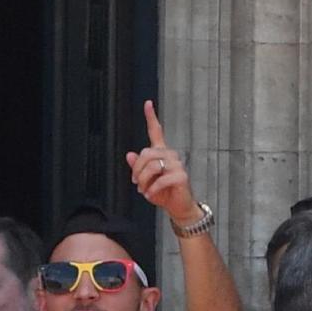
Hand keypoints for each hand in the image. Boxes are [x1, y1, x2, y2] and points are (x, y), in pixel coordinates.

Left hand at [125, 100, 197, 222]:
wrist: (178, 207)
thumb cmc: (163, 192)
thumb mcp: (145, 180)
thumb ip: (138, 168)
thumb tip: (130, 155)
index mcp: (161, 153)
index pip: (156, 132)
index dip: (151, 117)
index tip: (147, 103)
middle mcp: (170, 155)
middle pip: (146, 153)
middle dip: (137, 171)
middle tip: (136, 184)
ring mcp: (177, 165)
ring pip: (151, 166)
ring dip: (143, 182)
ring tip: (145, 191)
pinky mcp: (182, 176)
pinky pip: (160, 180)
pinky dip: (152, 190)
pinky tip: (151, 195)